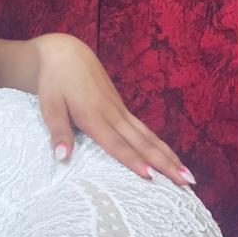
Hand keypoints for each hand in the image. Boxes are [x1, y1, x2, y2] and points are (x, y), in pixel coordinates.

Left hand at [31, 33, 194, 187]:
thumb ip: (58, 131)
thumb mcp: (48, 106)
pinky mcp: (121, 107)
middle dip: (165, 163)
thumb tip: (62, 157)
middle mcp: (112, 114)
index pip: (116, 144)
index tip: (150, 177)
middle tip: (186, 183)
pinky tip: (169, 156)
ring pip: (148, 136)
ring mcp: (119, 110)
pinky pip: (144, 129)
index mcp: (94, 116)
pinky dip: (158, 144)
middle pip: (142, 143)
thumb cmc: (54, 81)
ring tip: (188, 174)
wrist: (65, 53)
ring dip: (169, 155)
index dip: (133, 161)